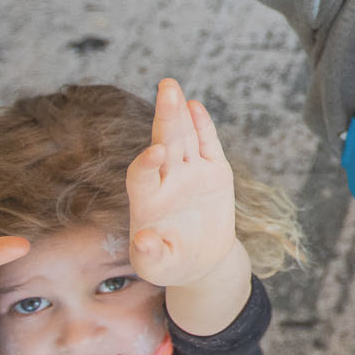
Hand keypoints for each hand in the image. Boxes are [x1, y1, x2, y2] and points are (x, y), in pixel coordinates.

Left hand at [126, 79, 239, 287]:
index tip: (156, 153)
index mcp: (147, 201)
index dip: (146, 163)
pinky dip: (202, 126)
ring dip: (178, 112)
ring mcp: (189, 173)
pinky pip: (207, 144)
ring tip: (172, 87)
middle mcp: (166, 180)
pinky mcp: (213, 171)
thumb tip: (143, 240)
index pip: (142, 175)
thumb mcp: (158, 267)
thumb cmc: (172, 264)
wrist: (201, 261)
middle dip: (164, 117)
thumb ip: (149, 255)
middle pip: (164, 143)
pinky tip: (195, 106)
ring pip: (183, 137)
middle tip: (166, 89)